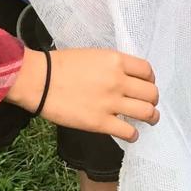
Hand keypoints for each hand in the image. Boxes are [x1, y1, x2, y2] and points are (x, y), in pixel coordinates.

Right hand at [6, 47, 159, 141]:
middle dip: (152, 99)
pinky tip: (130, 134)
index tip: (145, 84)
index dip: (149, 79)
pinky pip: (129, 132)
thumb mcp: (91, 55)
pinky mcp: (101, 123)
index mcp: (114, 60)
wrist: (38, 81)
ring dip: (151, 117)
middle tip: (147, 103)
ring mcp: (111, 103)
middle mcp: (118, 81)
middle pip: (151, 93)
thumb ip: (111, 66)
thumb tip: (123, 78)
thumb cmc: (58, 65)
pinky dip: (133, 135)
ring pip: (147, 113)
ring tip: (149, 119)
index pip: (147, 70)